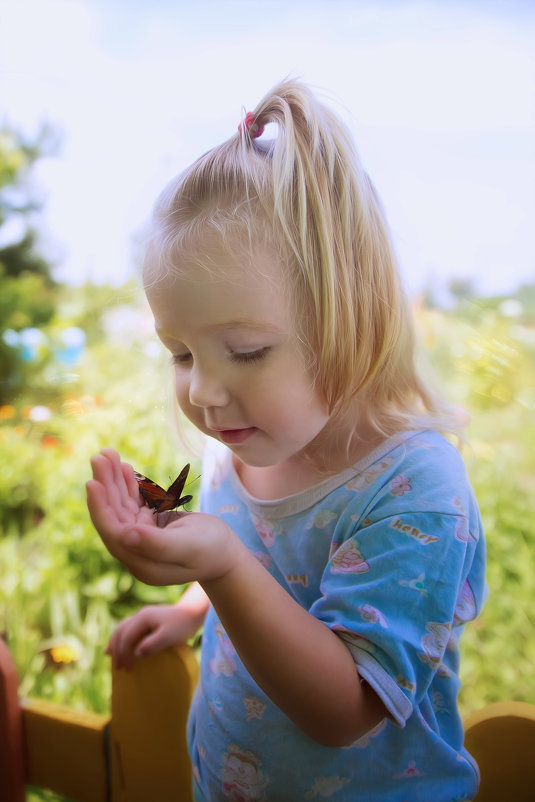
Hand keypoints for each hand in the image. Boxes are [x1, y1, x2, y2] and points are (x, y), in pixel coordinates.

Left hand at [86, 448, 242, 585]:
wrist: (226, 553)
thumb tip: (125, 535)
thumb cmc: (212, 550)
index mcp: (141, 562)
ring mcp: (141, 538)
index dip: (101, 508)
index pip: (114, 533)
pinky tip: (124, 467)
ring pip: (121, 506)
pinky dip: (128, 485)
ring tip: (107, 454)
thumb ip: (157, 544)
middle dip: (106, 485)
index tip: (93, 482)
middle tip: (100, 455)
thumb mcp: (188, 546)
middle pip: (114, 516)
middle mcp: (136, 551)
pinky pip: (133, 503)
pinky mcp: (149, 526)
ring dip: (114, 481)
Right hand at [106, 604, 197, 669]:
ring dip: (115, 643)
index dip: (123, 654)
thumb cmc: (182, 626)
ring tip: (111, 657)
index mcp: (143, 618)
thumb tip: (136, 654)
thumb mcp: (169, 636)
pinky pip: (128, 629)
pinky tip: (121, 646)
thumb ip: (153, 644)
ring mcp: (142, 616)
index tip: (128, 670)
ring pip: (121, 629)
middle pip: (120, 632)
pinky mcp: (146, 620)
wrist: (192, 613)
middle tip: (117, 668)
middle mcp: (139, 615)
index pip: (126, 637)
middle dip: (116, 650)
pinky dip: (122, 638)